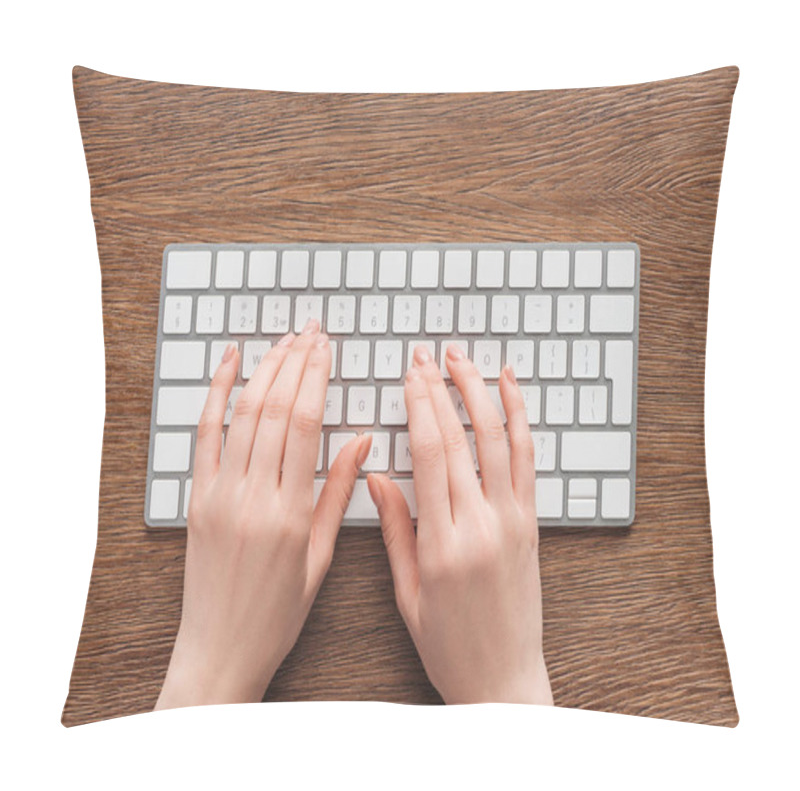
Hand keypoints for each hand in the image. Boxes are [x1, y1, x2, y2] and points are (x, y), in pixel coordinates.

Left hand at [156, 320, 370, 709]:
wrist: (221, 648)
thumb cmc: (277, 612)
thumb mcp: (320, 556)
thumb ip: (338, 493)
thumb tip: (360, 442)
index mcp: (289, 512)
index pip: (303, 424)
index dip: (315, 377)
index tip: (326, 347)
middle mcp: (251, 496)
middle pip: (273, 409)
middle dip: (294, 361)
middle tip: (310, 330)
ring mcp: (218, 494)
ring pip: (241, 415)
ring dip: (263, 370)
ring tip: (283, 340)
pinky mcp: (195, 498)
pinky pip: (204, 435)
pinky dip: (214, 393)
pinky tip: (228, 364)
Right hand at [367, 344, 552, 704]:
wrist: (504, 679)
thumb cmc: (449, 645)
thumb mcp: (407, 593)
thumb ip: (394, 529)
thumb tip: (376, 477)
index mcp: (444, 543)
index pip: (432, 454)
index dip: (419, 406)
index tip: (409, 375)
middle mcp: (484, 524)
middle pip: (462, 438)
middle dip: (441, 388)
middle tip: (426, 354)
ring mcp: (514, 521)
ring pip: (500, 440)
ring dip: (481, 393)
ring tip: (463, 359)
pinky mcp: (532, 524)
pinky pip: (528, 460)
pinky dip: (520, 419)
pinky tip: (510, 390)